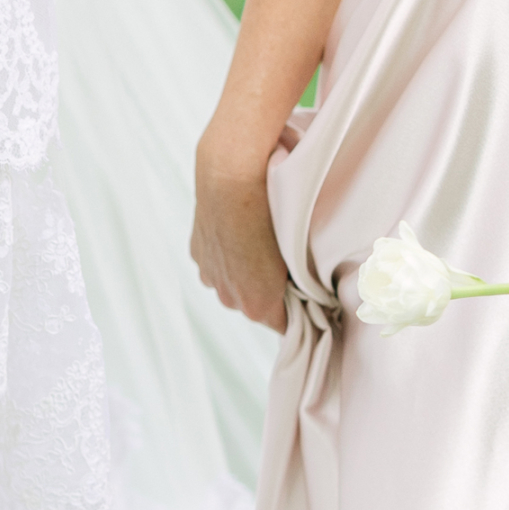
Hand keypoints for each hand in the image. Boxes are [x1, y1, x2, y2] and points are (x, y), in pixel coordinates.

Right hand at [191, 133, 294, 328]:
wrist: (232, 183)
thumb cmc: (274, 218)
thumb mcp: (297, 257)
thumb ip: (298, 284)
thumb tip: (306, 291)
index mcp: (257, 306)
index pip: (284, 326)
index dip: (299, 313)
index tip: (311, 298)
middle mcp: (229, 298)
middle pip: (254, 306)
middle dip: (269, 293)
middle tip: (285, 265)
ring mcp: (210, 277)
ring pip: (232, 285)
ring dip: (244, 274)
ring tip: (258, 244)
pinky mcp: (197, 255)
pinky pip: (216, 265)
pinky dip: (227, 256)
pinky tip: (239, 233)